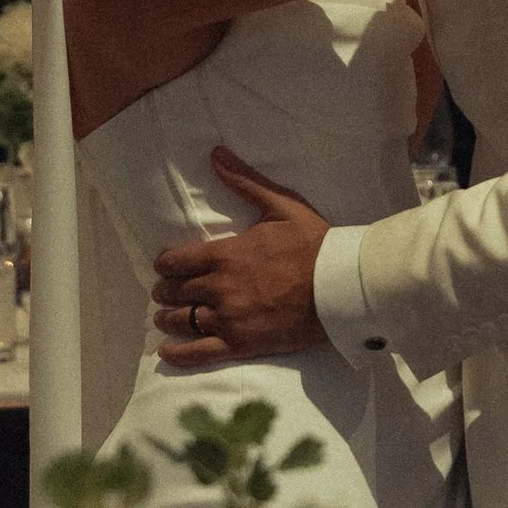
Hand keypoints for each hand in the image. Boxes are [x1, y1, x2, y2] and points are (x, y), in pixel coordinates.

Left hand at [151, 151, 329, 363]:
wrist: (342, 287)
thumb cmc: (314, 245)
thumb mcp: (281, 205)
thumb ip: (245, 182)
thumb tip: (216, 154)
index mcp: (225, 254)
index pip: (176, 261)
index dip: (165, 264)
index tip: (165, 266)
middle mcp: (219, 287)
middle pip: (174, 291)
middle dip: (165, 290)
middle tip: (165, 291)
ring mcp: (228, 318)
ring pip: (181, 320)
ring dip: (167, 318)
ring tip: (166, 317)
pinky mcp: (240, 344)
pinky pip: (198, 353)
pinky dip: (178, 353)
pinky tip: (166, 351)